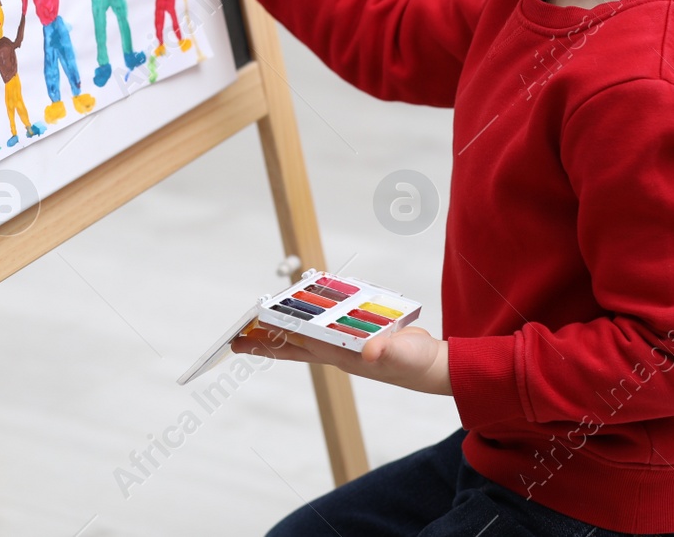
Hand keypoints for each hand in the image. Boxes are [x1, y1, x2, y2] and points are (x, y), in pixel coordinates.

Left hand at [231, 324, 451, 395]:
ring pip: (307, 332)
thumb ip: (389, 351)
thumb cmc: (417, 364)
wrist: (434, 367)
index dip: (272, 339)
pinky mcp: (358, 332)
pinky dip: (313, 314)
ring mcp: (347, 342)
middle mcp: (339, 350)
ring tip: (264, 318)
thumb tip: (371, 349)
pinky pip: (328, 321)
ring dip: (285, 325)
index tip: (246, 335)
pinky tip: (305, 307)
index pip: (298, 345)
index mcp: (342, 354)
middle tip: (239, 336)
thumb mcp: (404, 355)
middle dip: (266, 340)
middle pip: (294, 344)